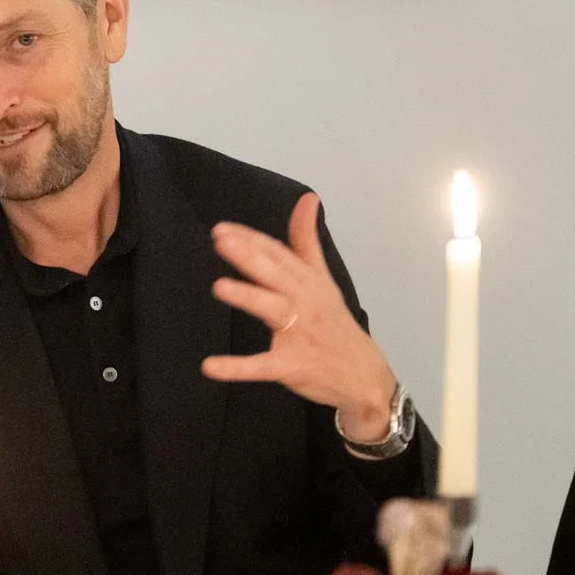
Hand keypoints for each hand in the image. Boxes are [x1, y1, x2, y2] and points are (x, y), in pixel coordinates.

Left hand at [200, 192, 396, 441]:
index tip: (222, 228)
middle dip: (250, 256)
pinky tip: (210, 366)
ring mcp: (300, 334)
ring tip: (219, 287)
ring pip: (273, 310)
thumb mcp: (323, 279)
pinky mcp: (293, 365)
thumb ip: (307, 241)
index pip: (279, 254)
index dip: (252, 240)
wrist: (364, 376)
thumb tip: (307, 198)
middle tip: (220, 241)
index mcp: (309, 281)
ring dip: (249, 297)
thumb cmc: (334, 324)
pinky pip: (263, 366)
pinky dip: (237, 368)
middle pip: (276, 274)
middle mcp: (305, 302)